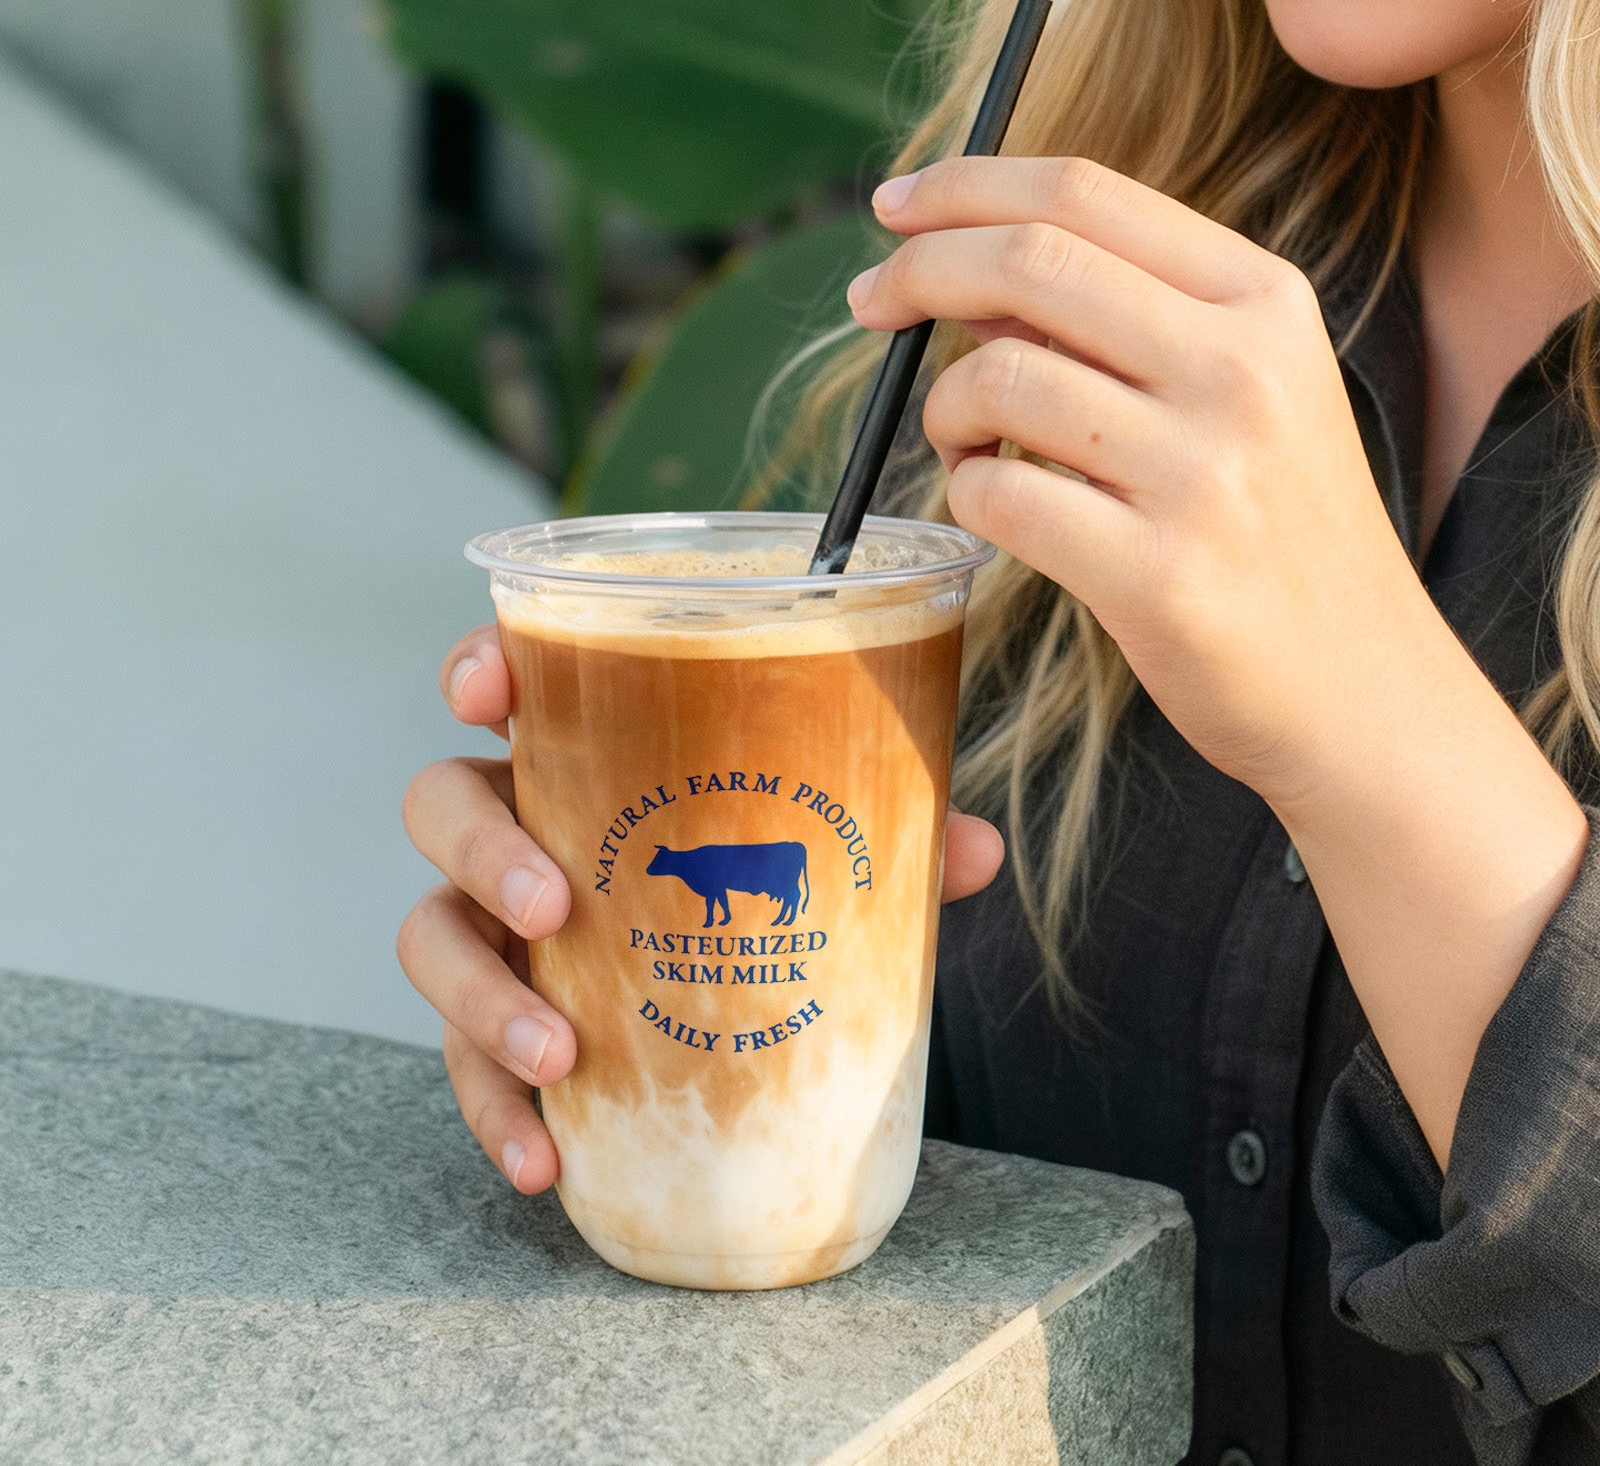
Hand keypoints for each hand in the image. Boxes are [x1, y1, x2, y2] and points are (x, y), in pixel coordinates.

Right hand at [398, 627, 1006, 1193]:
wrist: (734, 995)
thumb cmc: (754, 882)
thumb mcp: (819, 852)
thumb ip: (889, 838)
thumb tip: (974, 849)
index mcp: (582, 756)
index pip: (506, 687)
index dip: (480, 670)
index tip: (483, 691)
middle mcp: (521, 829)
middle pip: (441, 805)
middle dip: (484, 849)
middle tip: (556, 908)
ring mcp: (498, 927)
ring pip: (430, 936)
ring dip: (480, 999)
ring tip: (559, 1057)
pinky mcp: (499, 1022)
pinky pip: (466, 1064)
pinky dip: (496, 1112)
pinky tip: (545, 1160)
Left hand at [851, 155, 1438, 810]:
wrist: (1361, 689)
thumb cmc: (1275, 531)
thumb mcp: (1242, 392)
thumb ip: (1123, 320)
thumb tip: (968, 271)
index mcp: (1265, 301)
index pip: (1084, 194)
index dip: (966, 188)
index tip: (895, 208)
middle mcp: (1243, 370)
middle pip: (1029, 262)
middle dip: (918, 271)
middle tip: (870, 303)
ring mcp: (1204, 474)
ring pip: (999, 380)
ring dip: (946, 410)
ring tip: (966, 447)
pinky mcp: (1158, 575)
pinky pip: (998, 497)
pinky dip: (966, 494)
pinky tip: (993, 507)